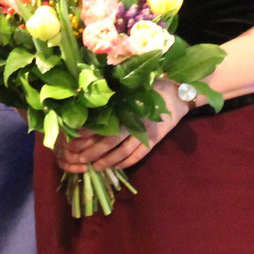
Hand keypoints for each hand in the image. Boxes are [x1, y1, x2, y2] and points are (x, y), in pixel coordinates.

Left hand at [54, 78, 188, 172]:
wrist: (179, 94)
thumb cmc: (152, 86)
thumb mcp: (134, 87)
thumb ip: (117, 95)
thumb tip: (93, 101)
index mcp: (129, 106)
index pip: (106, 123)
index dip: (90, 131)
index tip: (75, 135)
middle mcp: (136, 121)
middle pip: (111, 141)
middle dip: (93, 150)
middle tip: (77, 157)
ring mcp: (146, 133)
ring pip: (123, 152)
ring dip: (107, 161)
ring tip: (93, 166)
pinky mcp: (154, 140)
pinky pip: (138, 156)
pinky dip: (125, 163)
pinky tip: (114, 167)